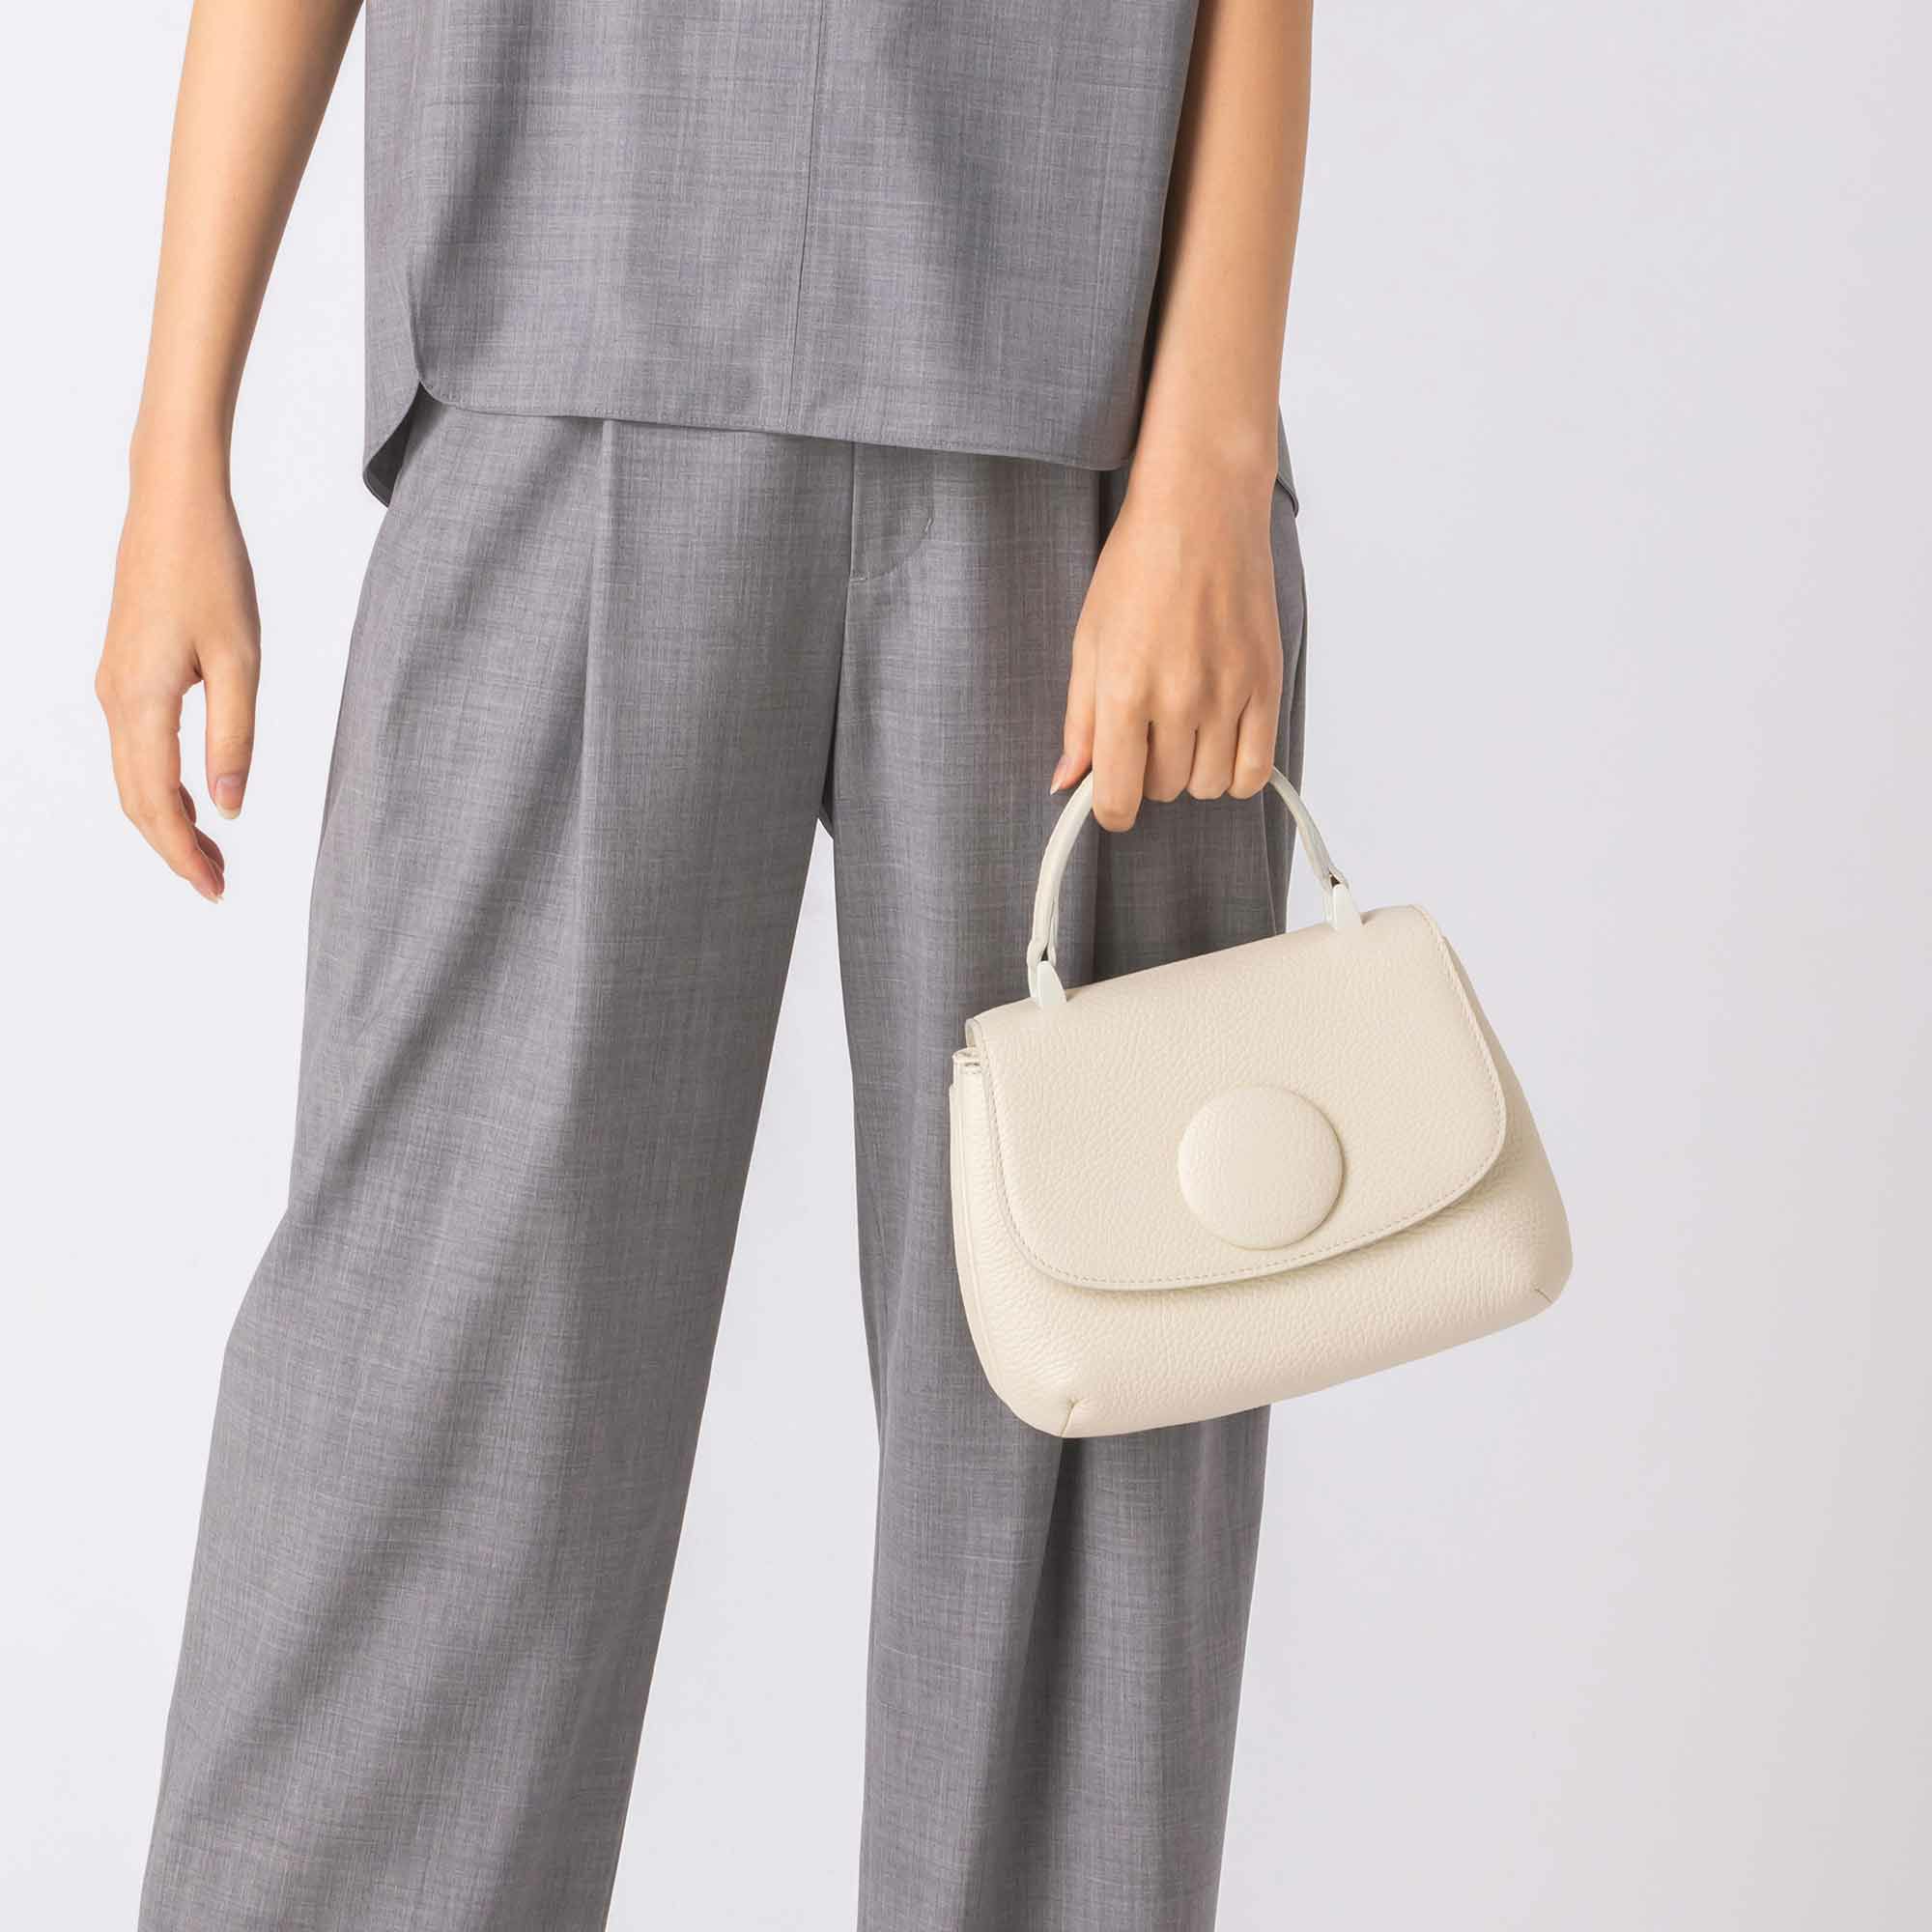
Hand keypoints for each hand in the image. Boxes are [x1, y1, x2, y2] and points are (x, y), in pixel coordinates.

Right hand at [95, 455, 260, 901]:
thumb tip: (231, 809)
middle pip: (136, 800)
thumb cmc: (212, 572)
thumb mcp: (241, 660)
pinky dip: (160, 785)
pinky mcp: (124, 671)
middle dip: (174, 849)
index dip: (184, 855)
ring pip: (133, 776)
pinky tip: (195, 798)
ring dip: (168, 820)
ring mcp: (114, 685)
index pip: (156, 803)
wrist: (172, 505)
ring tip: (214, 853)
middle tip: (218, 886)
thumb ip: (234, 738)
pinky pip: (135, 748)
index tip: (215, 890)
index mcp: (143, 700)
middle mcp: (117, 699)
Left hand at [1054, 449, 1282, 830]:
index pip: (1117, 798)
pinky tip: (1219, 740)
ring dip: (1191, 771)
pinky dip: (1234, 771)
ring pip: (1208, 786)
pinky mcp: (1268, 684)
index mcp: (1125, 691)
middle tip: (1145, 730)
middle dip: (1149, 774)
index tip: (1109, 797)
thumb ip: (1079, 721)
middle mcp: (1180, 700)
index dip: (1108, 809)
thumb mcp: (1088, 642)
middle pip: (1164, 791)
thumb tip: (1067, 783)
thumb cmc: (1138, 568)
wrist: (1201, 511)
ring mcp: (1230, 694)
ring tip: (1183, 726)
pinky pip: (1254, 770)